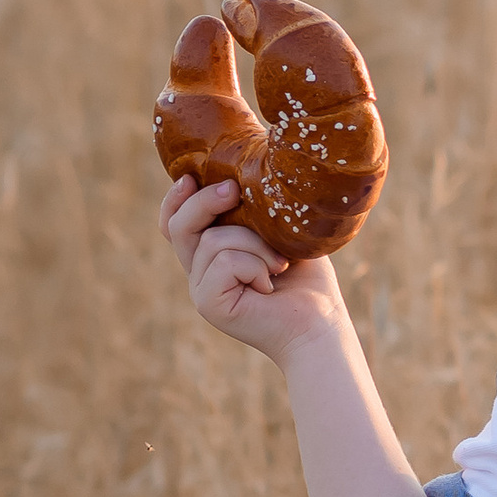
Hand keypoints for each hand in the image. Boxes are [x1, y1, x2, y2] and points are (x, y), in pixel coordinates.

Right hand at [161, 174, 348, 361]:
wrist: (320, 325)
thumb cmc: (308, 281)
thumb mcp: (281, 233)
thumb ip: (256, 210)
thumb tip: (245, 171)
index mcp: (212, 256)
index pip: (176, 224)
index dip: (176, 200)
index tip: (191, 177)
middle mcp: (200, 273)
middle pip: (179, 226)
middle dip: (205, 201)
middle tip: (234, 190)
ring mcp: (201, 290)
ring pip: (212, 240)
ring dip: (255, 244)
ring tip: (280, 265)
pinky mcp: (209, 305)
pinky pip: (224, 262)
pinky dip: (255, 265)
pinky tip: (270, 284)